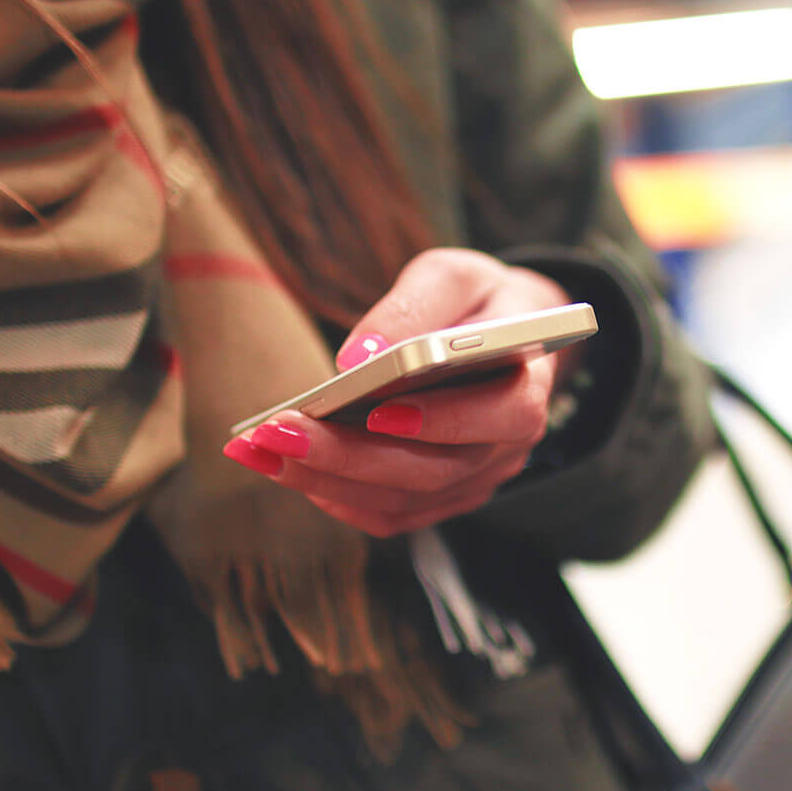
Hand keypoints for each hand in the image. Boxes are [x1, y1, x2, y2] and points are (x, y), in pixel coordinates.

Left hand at [223, 248, 573, 535]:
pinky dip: (337, 497)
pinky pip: (391, 514)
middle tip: (280, 432)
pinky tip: (289, 468)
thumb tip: (358, 358)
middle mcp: (509, 445)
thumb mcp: (453, 276)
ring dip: (328, 481)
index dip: (445, 420)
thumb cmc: (477, 301)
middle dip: (351, 456)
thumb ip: (414, 305)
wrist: (500, 334)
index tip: (378, 410)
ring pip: (405, 500)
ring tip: (262, 449)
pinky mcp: (445, 495)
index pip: (505, 415)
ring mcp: (477, 477)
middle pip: (436, 470)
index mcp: (529, 384)